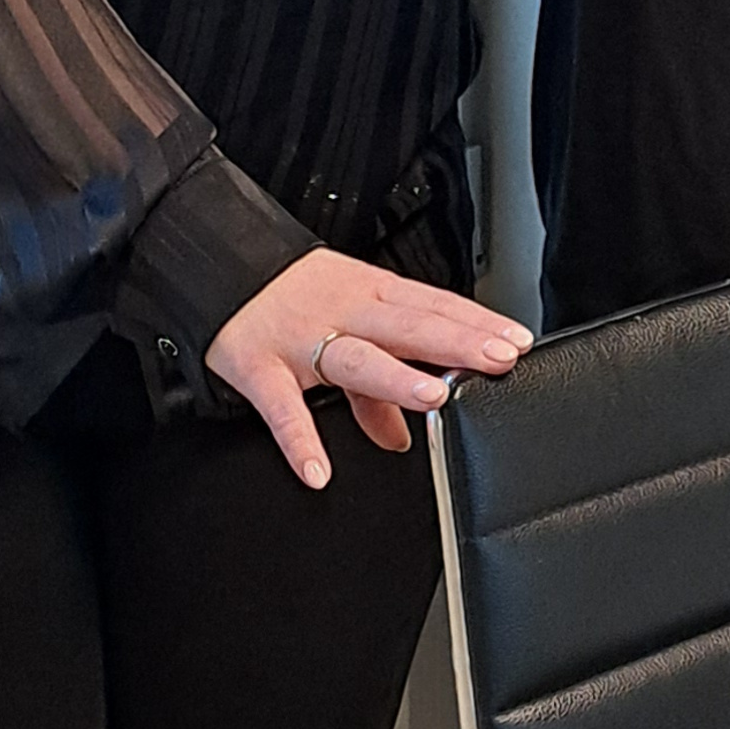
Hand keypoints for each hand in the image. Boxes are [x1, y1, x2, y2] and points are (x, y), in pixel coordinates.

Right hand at [206, 251, 532, 488]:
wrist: (213, 258)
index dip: (475, 323)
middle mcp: (342, 310)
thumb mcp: (338, 321)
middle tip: (498, 361)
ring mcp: (300, 337)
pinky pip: (280, 406)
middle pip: (408, 325)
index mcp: (368, 293)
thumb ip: (373, 392)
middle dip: (456, 343)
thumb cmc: (287, 292)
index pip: (432, 305)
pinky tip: (319, 470)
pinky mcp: (257, 365)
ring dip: (396, 377)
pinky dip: (299, 438)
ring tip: (434, 399)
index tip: (516, 342)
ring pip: (356, 356)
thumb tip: (404, 438)